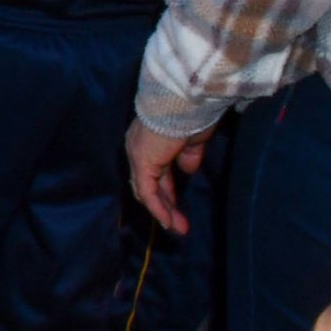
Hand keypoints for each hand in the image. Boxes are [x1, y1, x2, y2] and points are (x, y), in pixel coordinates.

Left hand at [125, 117, 214, 233]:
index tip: (178, 208)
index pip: (154, 172)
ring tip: (178, 229)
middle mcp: (138, 148)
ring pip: (146, 190)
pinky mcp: (142, 162)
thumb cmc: (191, 114)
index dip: (166, 191)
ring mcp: (137, 154)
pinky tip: (169, 222)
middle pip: (148, 184)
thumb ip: (188, 156)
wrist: (185, 101)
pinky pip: (147, 191)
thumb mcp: (192, 140)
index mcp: (149, 141)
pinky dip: (158, 208)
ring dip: (163, 211)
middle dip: (165, 205)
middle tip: (179, 225)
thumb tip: (188, 170)